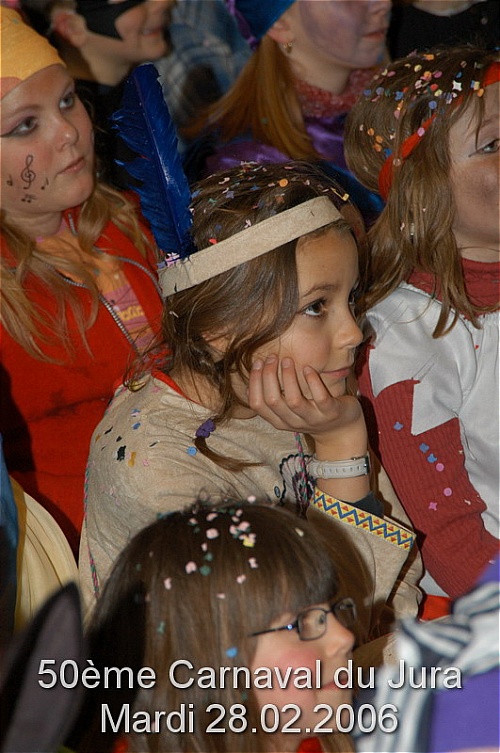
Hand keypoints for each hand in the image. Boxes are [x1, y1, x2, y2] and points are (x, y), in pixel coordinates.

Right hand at [248, 355, 366, 457]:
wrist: (341, 431)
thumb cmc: (311, 414)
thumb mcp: (288, 412)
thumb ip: (273, 401)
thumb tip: (248, 386)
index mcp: (279, 421)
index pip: (257, 404)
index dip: (254, 382)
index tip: (258, 362)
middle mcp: (293, 422)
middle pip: (273, 401)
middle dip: (268, 376)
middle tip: (272, 357)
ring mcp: (313, 418)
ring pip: (294, 401)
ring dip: (288, 378)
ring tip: (287, 360)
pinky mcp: (331, 412)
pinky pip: (320, 398)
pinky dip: (312, 382)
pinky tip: (308, 368)